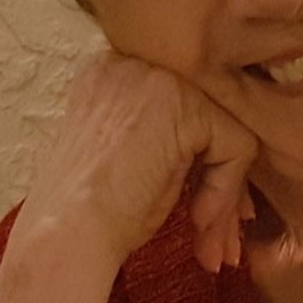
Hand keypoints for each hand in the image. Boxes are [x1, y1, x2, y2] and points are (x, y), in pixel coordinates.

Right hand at [14, 53, 258, 272]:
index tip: (199, 207)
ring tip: (210, 240)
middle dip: (220, 179)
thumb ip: (167, 139)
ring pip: (227, 129)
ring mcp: (158, 78)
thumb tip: (227, 158)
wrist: (66, 236)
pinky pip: (235, 145)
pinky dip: (226, 191)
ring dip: (225, 194)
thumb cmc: (90, 213)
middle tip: (214, 230)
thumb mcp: (131, 157)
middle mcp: (134, 61)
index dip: (199, 159)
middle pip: (208, 113)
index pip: (185, 102)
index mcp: (114, 71)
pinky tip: (199, 221)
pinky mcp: (183, 105)